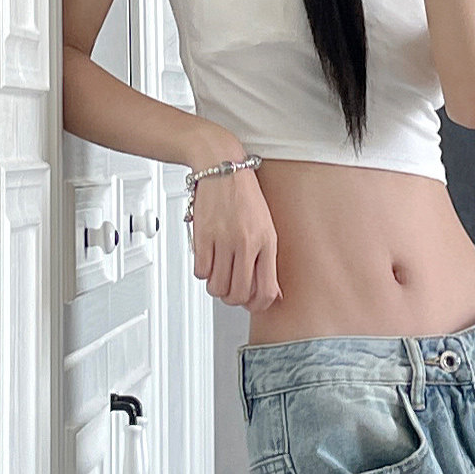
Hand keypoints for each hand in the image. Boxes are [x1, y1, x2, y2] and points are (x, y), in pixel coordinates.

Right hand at [188, 164, 279, 313]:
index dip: (258, 305)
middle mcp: (246, 243)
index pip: (267, 290)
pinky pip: (201, 272)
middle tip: (232, 291)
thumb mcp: (267, 228)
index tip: (252, 303)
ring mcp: (224, 240)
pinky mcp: (203, 236)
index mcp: (267, 242)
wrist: (222, 168)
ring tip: (219, 276)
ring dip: (217, 288)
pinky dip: (203, 273)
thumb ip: (268, 261)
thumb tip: (273, 293)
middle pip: (239, 294)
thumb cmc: (245, 196)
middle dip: (234, 299)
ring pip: (218, 287)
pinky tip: (208, 262)